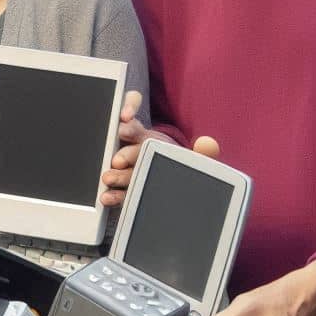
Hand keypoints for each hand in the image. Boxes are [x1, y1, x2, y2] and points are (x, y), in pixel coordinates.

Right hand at [100, 92, 218, 207]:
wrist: (174, 183)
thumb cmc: (177, 165)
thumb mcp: (189, 159)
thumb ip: (201, 153)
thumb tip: (208, 143)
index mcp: (148, 140)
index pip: (136, 125)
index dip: (128, 119)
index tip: (125, 118)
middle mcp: (134, 152)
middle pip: (127, 149)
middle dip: (123, 154)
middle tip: (117, 160)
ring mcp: (128, 173)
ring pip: (120, 172)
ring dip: (114, 174)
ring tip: (108, 179)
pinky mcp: (126, 190)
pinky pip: (118, 190)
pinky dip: (113, 193)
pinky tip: (107, 197)